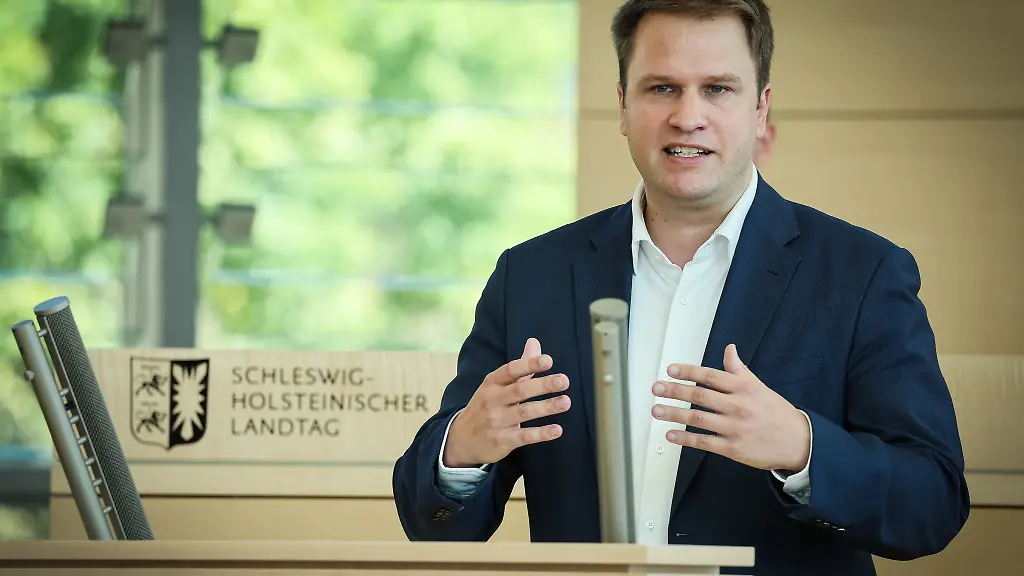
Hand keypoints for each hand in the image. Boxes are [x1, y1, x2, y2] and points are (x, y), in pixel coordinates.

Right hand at [443, 338, 569, 467]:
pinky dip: (541, 434)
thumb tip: (534, 342)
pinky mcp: (502, 441)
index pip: (510, 370)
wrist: (461, 439)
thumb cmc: (485, 406)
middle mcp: (493, 400)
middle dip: (542, 385)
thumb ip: (520, 367)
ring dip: (546, 407)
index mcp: (492, 383)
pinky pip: (523, 436)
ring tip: (565, 402)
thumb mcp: (496, 385)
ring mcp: (496, 422)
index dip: (529, 365)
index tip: (548, 361)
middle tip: (564, 381)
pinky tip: (557, 430)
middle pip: (519, 390)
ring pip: (524, 412)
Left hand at [652, 344, 809, 472]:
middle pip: (699, 395)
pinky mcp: (733, 448)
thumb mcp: (759, 386)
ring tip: (656, 410)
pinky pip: (704, 442)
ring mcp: (734, 428)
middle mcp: (737, 405)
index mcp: (743, 387)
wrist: (799, 442)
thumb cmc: (776, 412)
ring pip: (697, 418)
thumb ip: (739, 370)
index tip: (671, 370)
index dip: (688, 371)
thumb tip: (729, 349)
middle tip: (656, 388)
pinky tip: (670, 435)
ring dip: (674, 413)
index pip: (710, 375)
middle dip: (675, 391)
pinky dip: (685, 439)